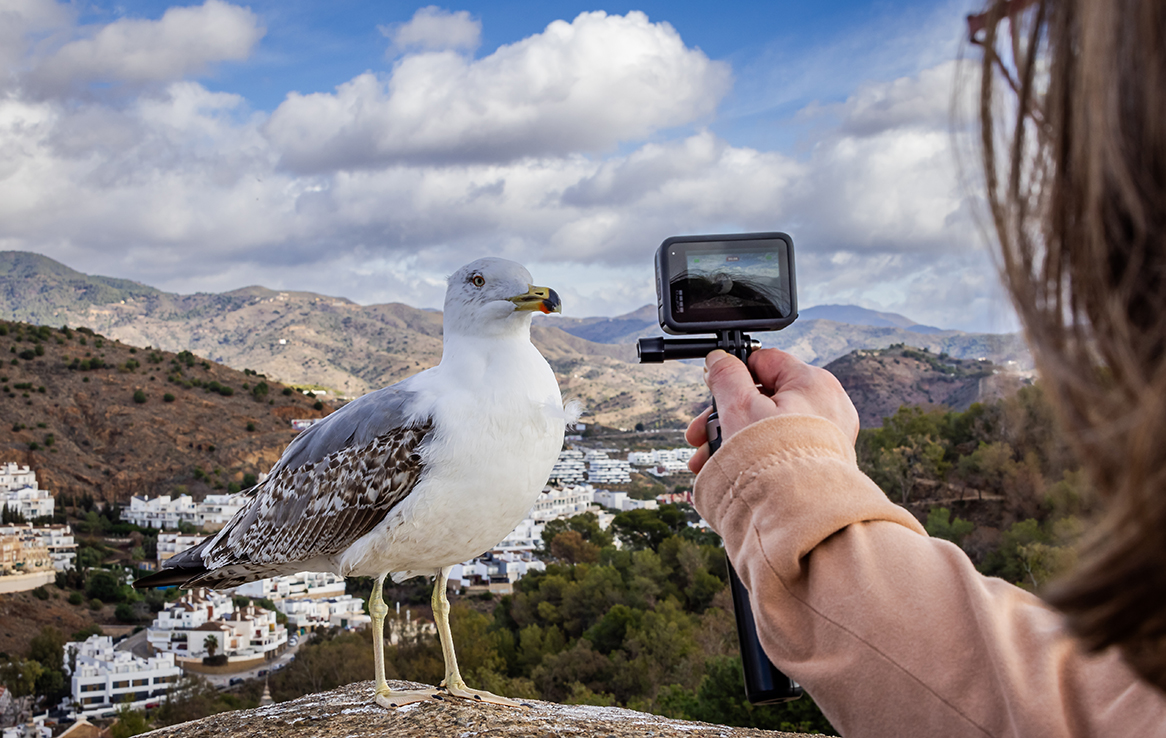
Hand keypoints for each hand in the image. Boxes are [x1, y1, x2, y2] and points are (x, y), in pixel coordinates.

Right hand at [686, 349, 859, 472]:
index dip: (733, 375)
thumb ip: (726, 377)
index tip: (712, 391)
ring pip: (770, 427)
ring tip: (706, 461)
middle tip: (700, 435)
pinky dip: (756, 456)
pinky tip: (730, 472)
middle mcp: (828, 406)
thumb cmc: (774, 458)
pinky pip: (783, 449)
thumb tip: (718, 359)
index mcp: (813, 382)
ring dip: (734, 439)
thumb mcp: (738, 407)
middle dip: (725, 417)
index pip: (765, 362)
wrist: (800, 515)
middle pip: (764, 398)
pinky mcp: (823, 464)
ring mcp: (829, 437)